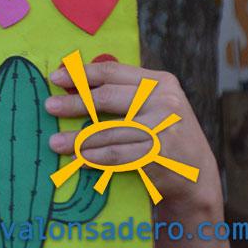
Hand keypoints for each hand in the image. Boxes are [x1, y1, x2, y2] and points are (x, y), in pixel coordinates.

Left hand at [44, 61, 219, 213]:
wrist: (197, 175)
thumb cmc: (165, 133)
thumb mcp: (154, 104)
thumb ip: (124, 91)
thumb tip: (73, 81)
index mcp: (160, 82)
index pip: (112, 72)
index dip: (81, 73)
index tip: (55, 77)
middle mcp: (164, 101)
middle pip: (106, 98)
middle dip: (74, 103)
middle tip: (49, 107)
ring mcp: (163, 128)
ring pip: (108, 131)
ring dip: (77, 139)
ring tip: (55, 142)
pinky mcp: (159, 154)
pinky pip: (117, 155)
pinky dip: (94, 158)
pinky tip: (78, 160)